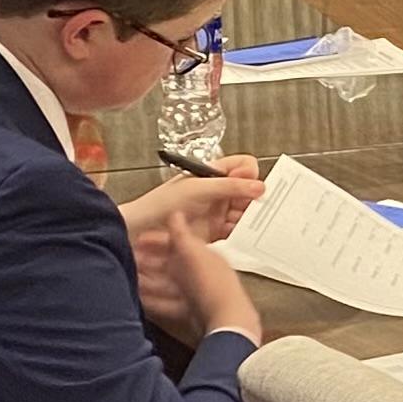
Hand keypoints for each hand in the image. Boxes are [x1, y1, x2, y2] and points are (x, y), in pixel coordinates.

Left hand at [119, 170, 263, 248]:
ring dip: (251, 216)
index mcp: (212, 174)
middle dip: (256, 198)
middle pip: (247, 190)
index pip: (243, 167)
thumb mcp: (198, 189)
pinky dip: (243, 232)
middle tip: (263, 207)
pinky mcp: (214, 231)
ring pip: (244, 211)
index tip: (256, 187)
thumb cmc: (160, 205)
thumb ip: (229, 186)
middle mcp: (216, 192)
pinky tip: (247, 235)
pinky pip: (236, 230)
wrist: (139, 232)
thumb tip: (259, 186)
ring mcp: (215, 212)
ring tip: (257, 223)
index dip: (251, 175)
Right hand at [134, 209, 261, 344]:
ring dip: (148, 280)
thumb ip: (181, 234)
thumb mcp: (193, 253)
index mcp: (203, 254)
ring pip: (167, 284)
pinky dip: (153, 300)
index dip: (156, 240)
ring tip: (128, 278)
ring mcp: (196, 293)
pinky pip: (168, 303)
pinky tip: (138, 298)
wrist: (225, 320)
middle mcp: (200, 272)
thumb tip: (175, 212)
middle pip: (171, 264)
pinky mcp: (191, 313)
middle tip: (128, 259)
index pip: (178, 242)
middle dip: (149, 261)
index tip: (137, 239)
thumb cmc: (211, 283)